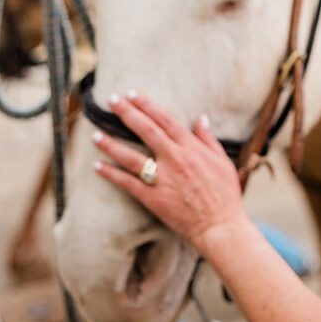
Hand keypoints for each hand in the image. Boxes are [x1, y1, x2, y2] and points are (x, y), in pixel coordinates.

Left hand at [91, 91, 249, 254]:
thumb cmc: (225, 195)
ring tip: (95, 134)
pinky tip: (97, 166)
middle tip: (111, 100)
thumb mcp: (222, 162)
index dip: (147, 105)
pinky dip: (111, 174)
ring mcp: (162, 179)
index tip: (132, 94)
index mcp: (191, 149)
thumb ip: (208, 139)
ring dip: (111, 144)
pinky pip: (128, 183)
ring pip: (131, 157)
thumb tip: (200, 118)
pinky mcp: (153, 198)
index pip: (165, 120)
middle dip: (127, 113)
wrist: (220, 227)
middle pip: (146, 130)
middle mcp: (175, 160)